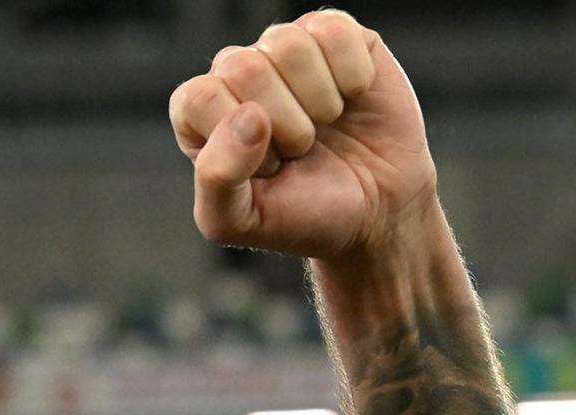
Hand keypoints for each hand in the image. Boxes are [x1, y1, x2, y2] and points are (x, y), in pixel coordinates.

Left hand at [167, 11, 437, 259]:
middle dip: (285, 124)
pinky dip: (353, 76)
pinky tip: (352, 98)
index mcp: (202, 113)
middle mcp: (238, 72)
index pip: (199, 99)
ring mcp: (286, 50)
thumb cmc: (302, 215)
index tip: (266, 168)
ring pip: (290, 45)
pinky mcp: (335, 36)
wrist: (376, 211)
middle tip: (300, 150)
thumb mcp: (238, 221)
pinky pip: (335, 31)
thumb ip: (216, 178)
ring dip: (319, 102)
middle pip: (244, 67)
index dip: (239, 141)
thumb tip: (248, 117)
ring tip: (325, 125)